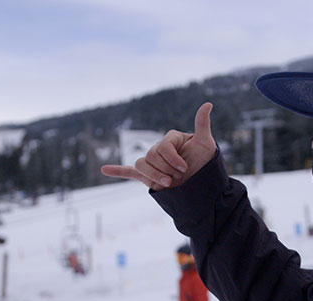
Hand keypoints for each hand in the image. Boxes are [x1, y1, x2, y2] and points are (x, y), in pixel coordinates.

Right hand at [101, 102, 216, 190]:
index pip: (162, 147)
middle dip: (167, 170)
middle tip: (180, 176)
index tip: (185, 168)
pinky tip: (105, 169)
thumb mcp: (205, 144)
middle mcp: (160, 149)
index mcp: (170, 140)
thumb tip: (208, 104)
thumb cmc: (206, 163)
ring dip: (154, 176)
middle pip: (151, 156)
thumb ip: (202, 125)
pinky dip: (117, 171)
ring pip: (142, 165)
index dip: (173, 159)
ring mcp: (153, 162)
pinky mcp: (148, 176)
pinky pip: (130, 172)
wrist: (202, 185)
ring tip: (168, 183)